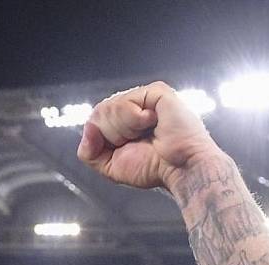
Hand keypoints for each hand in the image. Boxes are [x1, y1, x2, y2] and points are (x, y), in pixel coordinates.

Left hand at [76, 82, 221, 193]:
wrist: (180, 169)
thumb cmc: (154, 168)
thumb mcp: (111, 166)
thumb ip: (89, 152)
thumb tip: (88, 129)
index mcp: (123, 122)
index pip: (95, 121)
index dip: (101, 139)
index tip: (124, 149)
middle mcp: (134, 106)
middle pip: (99, 113)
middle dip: (112, 135)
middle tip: (138, 142)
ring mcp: (144, 97)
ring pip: (109, 107)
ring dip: (124, 130)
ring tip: (147, 134)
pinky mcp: (156, 91)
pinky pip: (125, 102)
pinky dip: (134, 121)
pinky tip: (153, 123)